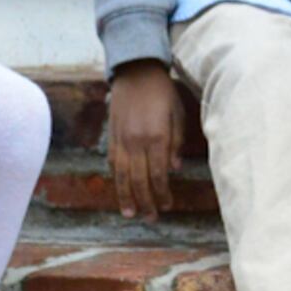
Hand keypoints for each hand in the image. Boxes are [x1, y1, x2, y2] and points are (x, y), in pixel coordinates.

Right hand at [103, 61, 183, 220]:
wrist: (135, 72)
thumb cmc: (163, 92)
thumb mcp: (178, 113)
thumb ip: (177, 141)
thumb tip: (174, 169)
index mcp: (157, 137)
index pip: (158, 174)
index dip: (162, 193)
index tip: (167, 206)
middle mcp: (136, 142)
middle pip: (139, 180)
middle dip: (145, 201)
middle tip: (151, 218)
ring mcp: (121, 139)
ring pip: (122, 175)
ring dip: (126, 196)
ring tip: (130, 213)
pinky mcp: (112, 136)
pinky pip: (112, 162)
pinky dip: (116, 178)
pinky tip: (120, 190)